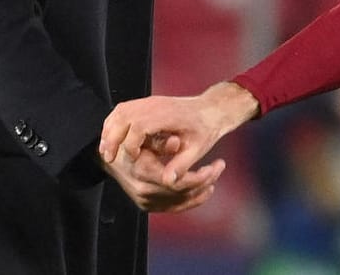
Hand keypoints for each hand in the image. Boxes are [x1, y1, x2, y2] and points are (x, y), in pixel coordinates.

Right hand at [99, 81, 259, 186]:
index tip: (133, 158)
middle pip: (123, 116)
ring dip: (109, 131)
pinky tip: (111, 140)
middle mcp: (155, 105)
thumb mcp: (198, 148)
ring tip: (106, 151)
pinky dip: (113, 124)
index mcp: (168, 114)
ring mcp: (149, 102)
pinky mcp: (146, 104)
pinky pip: (122, 111)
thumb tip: (169, 182)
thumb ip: (182, 164)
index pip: (140, 126)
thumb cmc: (205, 129)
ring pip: (120, 112)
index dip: (132, 144)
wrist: (211, 110)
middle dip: (112, 138)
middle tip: (107, 158)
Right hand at [100, 137, 224, 212]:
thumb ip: (162, 140)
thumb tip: (174, 144)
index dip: (201, 176)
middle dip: (204, 181)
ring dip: (200, 190)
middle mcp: (140, 187)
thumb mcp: (152, 132)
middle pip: (180, 192)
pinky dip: (191, 199)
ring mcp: (141, 198)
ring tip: (216, 173)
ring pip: (178, 201)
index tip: (219, 162)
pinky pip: (172, 207)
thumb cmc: (137, 134)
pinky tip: (207, 188)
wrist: (118, 146)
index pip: (178, 181)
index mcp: (141, 168)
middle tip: (221, 165)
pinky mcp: (144, 203)